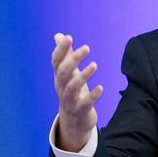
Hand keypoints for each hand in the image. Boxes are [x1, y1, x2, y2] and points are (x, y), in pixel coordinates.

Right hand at [52, 33, 102, 151]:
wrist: (73, 122)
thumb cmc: (72, 92)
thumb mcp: (68, 74)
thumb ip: (65, 55)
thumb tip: (59, 35)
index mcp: (59, 77)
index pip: (56, 61)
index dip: (61, 50)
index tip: (69, 37)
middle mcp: (61, 87)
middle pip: (63, 72)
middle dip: (73, 59)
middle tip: (87, 47)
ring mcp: (69, 100)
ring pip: (71, 88)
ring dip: (83, 76)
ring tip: (94, 64)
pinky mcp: (80, 111)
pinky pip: (85, 104)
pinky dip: (92, 96)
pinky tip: (101, 88)